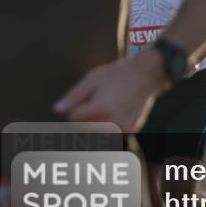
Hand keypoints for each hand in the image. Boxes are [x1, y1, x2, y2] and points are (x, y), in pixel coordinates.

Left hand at [54, 49, 168, 131]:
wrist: (148, 75)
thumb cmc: (118, 73)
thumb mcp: (93, 78)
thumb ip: (74, 96)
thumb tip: (57, 109)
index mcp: (100, 109)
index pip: (73, 117)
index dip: (78, 105)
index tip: (89, 96)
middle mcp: (111, 122)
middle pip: (83, 126)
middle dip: (86, 116)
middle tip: (101, 98)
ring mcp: (121, 128)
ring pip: (95, 131)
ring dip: (96, 122)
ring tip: (109, 104)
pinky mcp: (129, 131)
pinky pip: (109, 132)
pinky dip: (109, 125)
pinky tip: (118, 110)